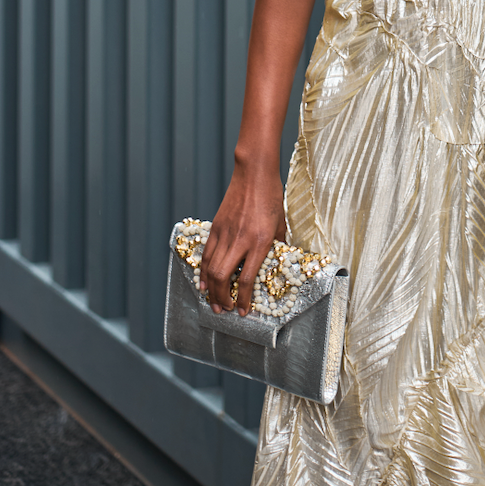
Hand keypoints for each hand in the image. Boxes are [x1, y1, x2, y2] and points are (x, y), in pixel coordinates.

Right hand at [198, 161, 286, 315]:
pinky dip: (204, 272)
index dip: (245, 299)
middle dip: (223, 299)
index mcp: (260, 241)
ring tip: (214, 303)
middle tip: (225, 310)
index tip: (244, 311)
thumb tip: (275, 263)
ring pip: (212, 268)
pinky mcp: (216, 227)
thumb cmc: (271, 196)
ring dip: (212, 289)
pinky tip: (205, 283)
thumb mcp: (280, 224)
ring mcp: (225, 233)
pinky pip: (207, 254)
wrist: (254, 174)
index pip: (248, 278)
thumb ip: (277, 245)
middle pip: (224, 277)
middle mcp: (241, 240)